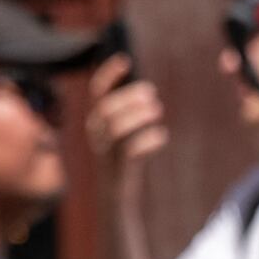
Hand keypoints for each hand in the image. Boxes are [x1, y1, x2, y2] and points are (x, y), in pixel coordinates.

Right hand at [87, 55, 168, 175]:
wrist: (116, 198)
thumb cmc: (124, 160)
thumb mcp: (123, 132)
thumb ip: (129, 113)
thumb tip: (148, 92)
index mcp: (97, 121)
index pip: (97, 92)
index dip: (109, 74)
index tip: (126, 60)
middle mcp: (96, 135)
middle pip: (107, 109)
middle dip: (130, 98)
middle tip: (153, 96)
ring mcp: (106, 153)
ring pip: (116, 129)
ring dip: (139, 116)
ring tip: (158, 111)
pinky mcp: (118, 169)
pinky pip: (130, 150)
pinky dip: (149, 140)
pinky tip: (162, 136)